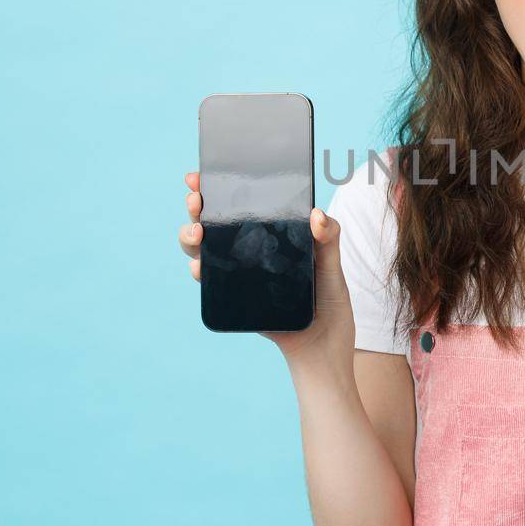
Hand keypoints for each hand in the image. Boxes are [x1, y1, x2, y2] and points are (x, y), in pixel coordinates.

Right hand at [179, 171, 356, 361]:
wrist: (324, 348)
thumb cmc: (329, 304)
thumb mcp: (333, 265)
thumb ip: (328, 238)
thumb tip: (316, 215)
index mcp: (272, 236)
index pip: (241, 206)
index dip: (217, 189)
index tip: (201, 176)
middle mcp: (251, 252)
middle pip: (216, 224)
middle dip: (197, 208)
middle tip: (195, 200)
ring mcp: (241, 275)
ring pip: (205, 251)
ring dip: (191, 238)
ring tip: (197, 233)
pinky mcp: (236, 300)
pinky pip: (212, 284)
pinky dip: (200, 272)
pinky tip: (199, 266)